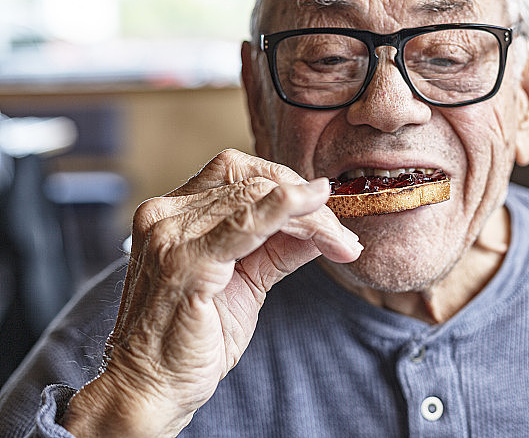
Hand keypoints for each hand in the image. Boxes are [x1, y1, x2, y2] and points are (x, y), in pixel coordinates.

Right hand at [62, 150, 361, 436]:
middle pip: (254, 182)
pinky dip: (284, 212)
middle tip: (344, 237)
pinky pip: (244, 225)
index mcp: (173, 213)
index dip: (287, 183)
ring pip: (258, 198)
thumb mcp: (245, 282)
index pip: (238, 171)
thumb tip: (322, 224)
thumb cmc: (192, 338)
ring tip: (342, 242)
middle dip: (309, 204)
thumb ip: (279, 248)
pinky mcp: (185, 264)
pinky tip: (313, 213)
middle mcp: (165, 215)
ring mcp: (170, 236)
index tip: (326, 208)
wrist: (151, 389)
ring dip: (311, 217)